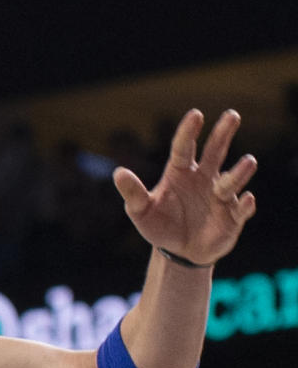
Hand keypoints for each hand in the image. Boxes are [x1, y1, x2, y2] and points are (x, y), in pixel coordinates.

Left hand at [113, 109, 256, 265]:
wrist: (179, 252)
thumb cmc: (160, 225)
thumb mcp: (141, 211)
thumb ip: (133, 193)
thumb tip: (118, 173)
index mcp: (180, 171)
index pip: (184, 147)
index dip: (189, 132)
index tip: (196, 115)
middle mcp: (203, 178)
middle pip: (215, 152)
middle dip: (223, 134)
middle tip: (232, 115)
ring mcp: (220, 196)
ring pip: (232, 180)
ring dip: (240, 172)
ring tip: (249, 161)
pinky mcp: (233, 217)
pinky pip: (241, 209)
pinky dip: (245, 205)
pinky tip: (247, 199)